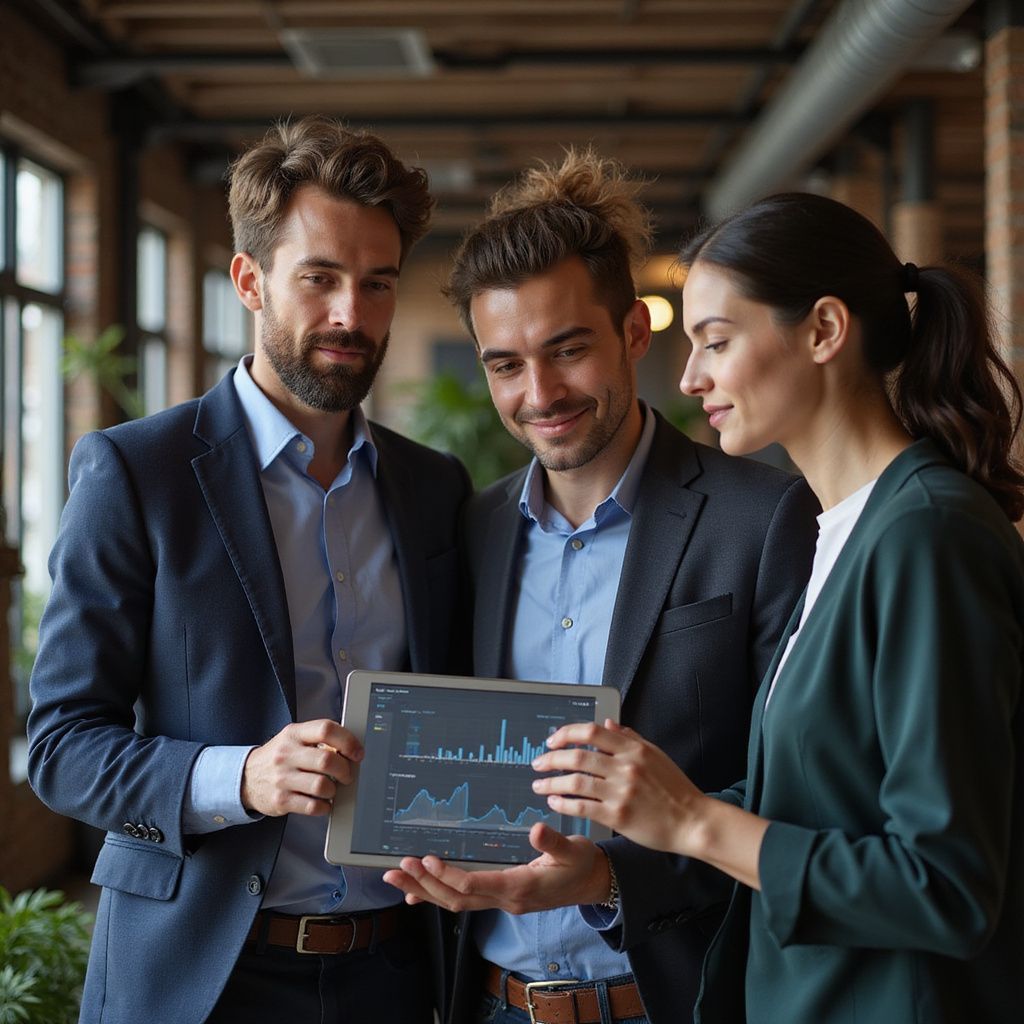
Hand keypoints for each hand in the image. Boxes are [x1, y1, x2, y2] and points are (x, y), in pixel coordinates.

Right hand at [241, 719, 362, 816]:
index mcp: (294, 734)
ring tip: (331, 788)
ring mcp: (282, 778)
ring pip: (322, 785)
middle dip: (345, 770)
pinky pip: (312, 806)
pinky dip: (324, 806)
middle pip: (327, 760)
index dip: (347, 741)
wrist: (246, 778)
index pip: (326, 729)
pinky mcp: (280, 800)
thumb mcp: (294, 739)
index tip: (357, 752)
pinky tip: (322, 802)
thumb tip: (350, 748)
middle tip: (347, 775)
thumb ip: (318, 739)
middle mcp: (286, 754)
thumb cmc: (279, 757)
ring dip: (334, 790)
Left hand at [382, 822, 610, 912]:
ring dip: (425, 890)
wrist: (592, 883)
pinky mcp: (500, 897)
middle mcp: (506, 899)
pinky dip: (438, 896)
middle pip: (456, 898)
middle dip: (425, 883)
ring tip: (395, 878)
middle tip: (397, 867)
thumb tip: (536, 830)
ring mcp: (502, 902)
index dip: (448, 874)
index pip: (474, 885)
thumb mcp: (574, 848)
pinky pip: (464, 902)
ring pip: (455, 903)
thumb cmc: (581, 863)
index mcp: (520, 886)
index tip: (426, 858)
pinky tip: (416, 892)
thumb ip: (554, 841)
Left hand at [531, 720, 704, 856]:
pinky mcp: (618, 816)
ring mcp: (621, 792)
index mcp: (633, 749)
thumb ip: (629, 737)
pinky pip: (583, 806)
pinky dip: (564, 803)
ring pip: (576, 782)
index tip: (552, 741)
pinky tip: (554, 803)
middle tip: (538, 764)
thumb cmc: (675, 788)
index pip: (592, 732)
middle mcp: (626, 767)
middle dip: (551, 759)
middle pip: (578, 756)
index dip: (567, 734)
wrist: (692, 821)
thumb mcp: (655, 755)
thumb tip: (608, 722)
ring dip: (551, 783)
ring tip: (539, 786)